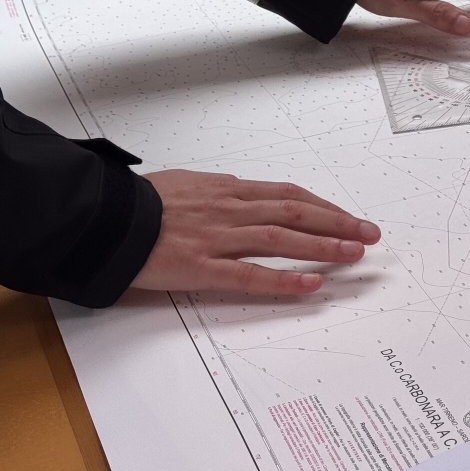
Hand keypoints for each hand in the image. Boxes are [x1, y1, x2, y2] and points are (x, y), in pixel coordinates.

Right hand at [131, 170, 380, 293]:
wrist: (99, 215)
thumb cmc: (135, 202)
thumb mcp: (184, 185)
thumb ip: (216, 194)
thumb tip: (239, 198)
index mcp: (226, 189)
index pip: (287, 195)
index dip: (323, 207)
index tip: (348, 217)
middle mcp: (229, 209)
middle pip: (296, 213)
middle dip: (338, 223)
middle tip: (370, 234)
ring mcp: (217, 238)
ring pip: (282, 239)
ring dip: (323, 247)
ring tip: (354, 255)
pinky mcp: (200, 266)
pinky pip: (249, 275)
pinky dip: (283, 280)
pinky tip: (310, 286)